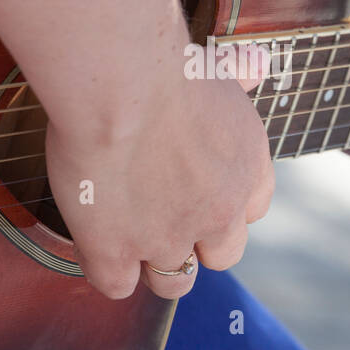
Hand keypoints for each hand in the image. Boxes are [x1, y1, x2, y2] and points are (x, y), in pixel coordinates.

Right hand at [45, 42, 273, 299]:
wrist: (125, 83)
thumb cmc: (167, 65)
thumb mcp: (217, 66)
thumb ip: (237, 75)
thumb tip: (256, 64)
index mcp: (248, 171)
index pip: (251, 211)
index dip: (224, 205)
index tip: (197, 188)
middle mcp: (219, 213)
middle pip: (221, 257)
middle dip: (195, 243)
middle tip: (161, 215)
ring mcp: (168, 239)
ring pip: (173, 283)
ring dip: (153, 266)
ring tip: (127, 236)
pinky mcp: (117, 252)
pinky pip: (117, 286)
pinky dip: (105, 268)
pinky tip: (93, 240)